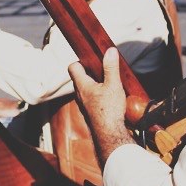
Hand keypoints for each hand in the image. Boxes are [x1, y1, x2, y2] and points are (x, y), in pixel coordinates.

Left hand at [68, 48, 135, 165]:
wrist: (109, 135)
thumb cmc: (109, 110)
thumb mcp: (113, 85)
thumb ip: (111, 67)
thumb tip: (110, 50)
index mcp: (82, 85)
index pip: (73, 67)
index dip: (80, 61)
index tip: (92, 60)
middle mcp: (80, 95)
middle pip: (80, 78)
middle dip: (90, 72)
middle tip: (103, 70)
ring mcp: (84, 105)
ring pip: (86, 90)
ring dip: (95, 85)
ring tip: (109, 84)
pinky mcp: (91, 113)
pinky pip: (91, 100)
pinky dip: (98, 96)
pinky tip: (111, 99)